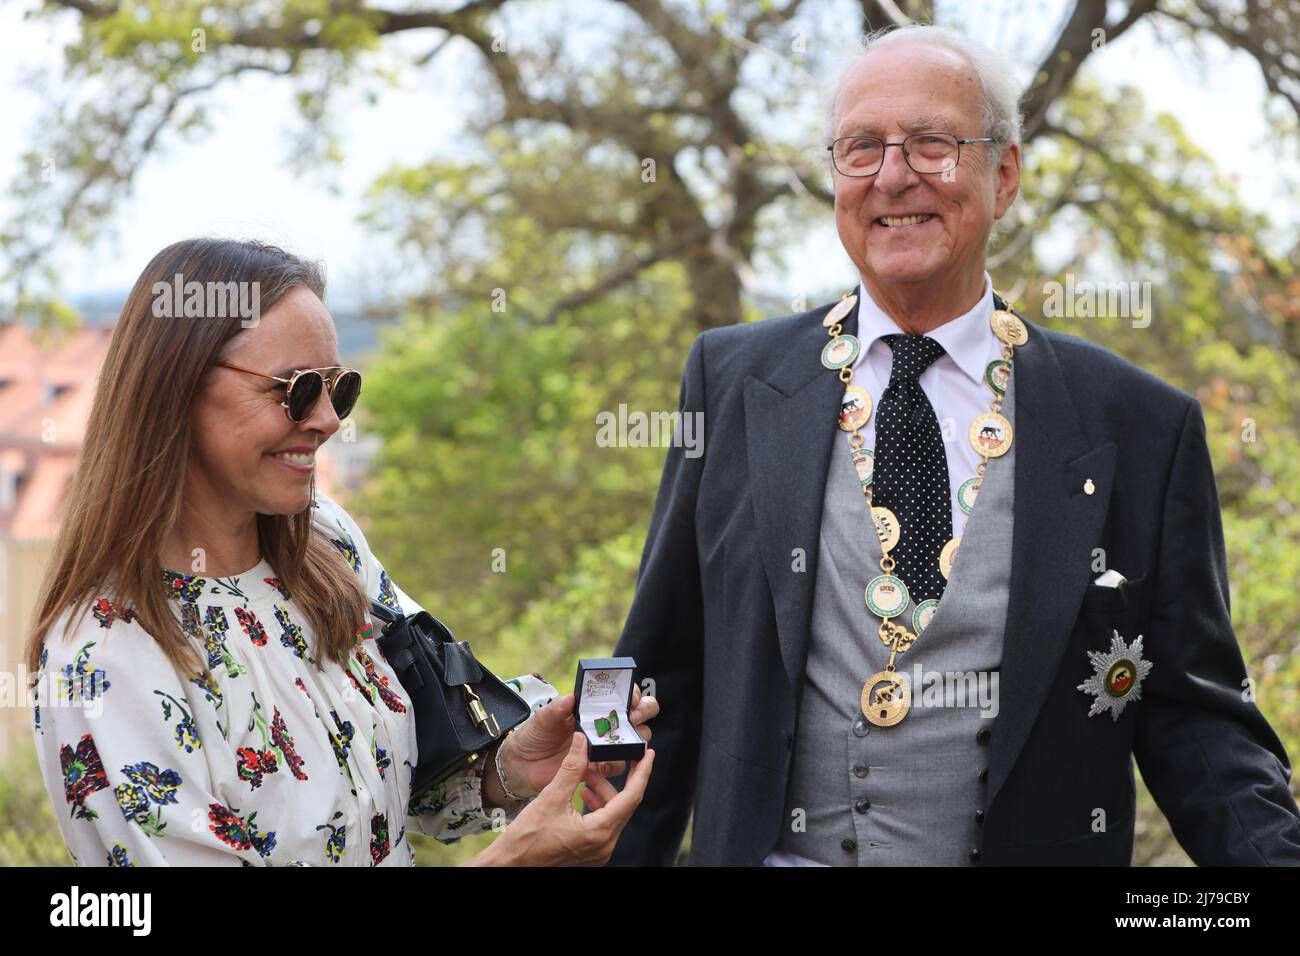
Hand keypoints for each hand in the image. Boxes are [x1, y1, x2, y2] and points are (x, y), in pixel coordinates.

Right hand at [467, 732, 653, 865]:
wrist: (510, 865)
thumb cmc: (526, 840)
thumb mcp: (551, 797)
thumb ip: (571, 767)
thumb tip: (582, 742)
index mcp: (599, 832)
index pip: (632, 796)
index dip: (642, 772)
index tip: (648, 755)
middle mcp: (604, 845)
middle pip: (623, 804)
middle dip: (616, 779)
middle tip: (611, 759)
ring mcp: (597, 852)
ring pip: (612, 814)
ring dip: (602, 792)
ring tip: (585, 776)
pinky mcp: (589, 854)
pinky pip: (602, 825)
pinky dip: (596, 807)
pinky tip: (582, 795)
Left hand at [500, 688, 658, 795]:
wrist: (522, 765)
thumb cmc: (533, 736)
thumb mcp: (541, 719)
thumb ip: (555, 709)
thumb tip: (570, 698)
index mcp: (592, 708)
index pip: (622, 695)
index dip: (633, 694)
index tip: (630, 699)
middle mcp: (603, 725)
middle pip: (639, 716)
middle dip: (643, 712)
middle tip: (632, 717)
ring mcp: (603, 746)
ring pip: (634, 741)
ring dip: (633, 739)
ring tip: (620, 739)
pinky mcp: (598, 768)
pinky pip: (617, 765)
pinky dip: (615, 763)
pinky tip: (603, 761)